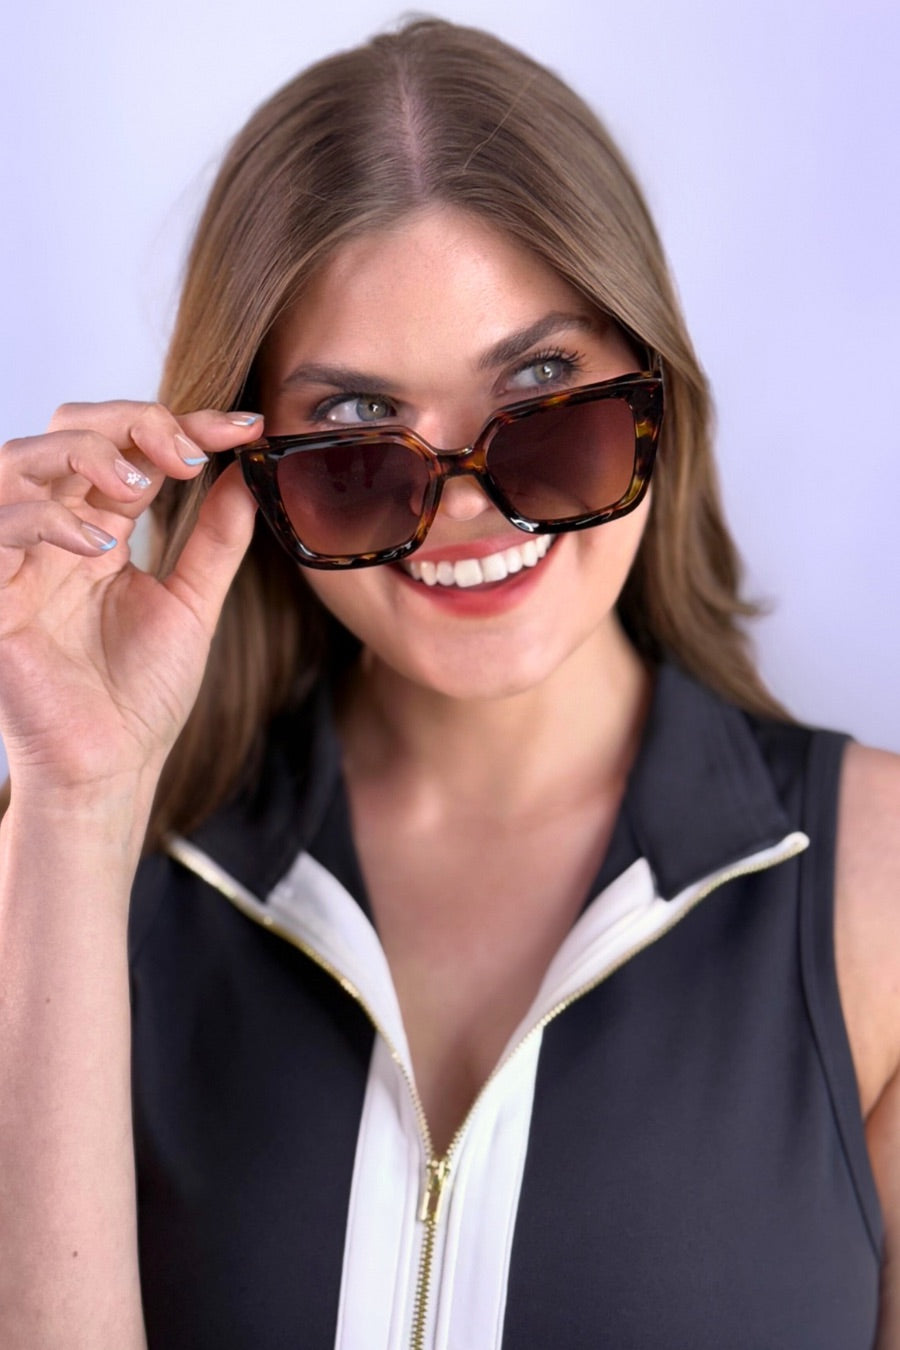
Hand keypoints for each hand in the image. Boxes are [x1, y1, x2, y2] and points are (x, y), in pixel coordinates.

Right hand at [0, 400, 260, 795]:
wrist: (110, 767)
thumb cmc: (142, 696)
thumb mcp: (193, 604)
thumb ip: (216, 539)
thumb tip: (249, 473)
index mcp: (100, 530)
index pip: (133, 450)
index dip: (186, 425)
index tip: (246, 427)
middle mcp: (54, 533)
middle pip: (70, 430)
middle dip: (131, 422)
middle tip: (187, 451)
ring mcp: (17, 558)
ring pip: (20, 458)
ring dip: (86, 454)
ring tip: (140, 486)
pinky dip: (48, 519)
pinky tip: (98, 546)